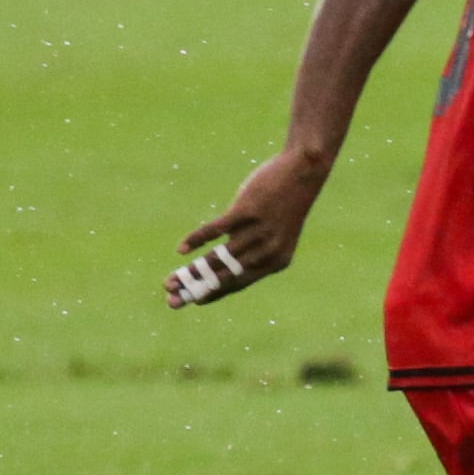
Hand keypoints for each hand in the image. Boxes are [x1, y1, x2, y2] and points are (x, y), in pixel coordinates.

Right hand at [168, 151, 328, 307]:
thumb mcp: (273, 235)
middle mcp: (269, 250)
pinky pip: (216, 230)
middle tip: (172, 300)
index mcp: (277, 261)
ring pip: (218, 258)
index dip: (213, 293)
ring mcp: (259, 231)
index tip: (193, 301)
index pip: (239, 284)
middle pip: (225, 276)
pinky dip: (197, 239)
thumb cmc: (284, 206)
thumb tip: (216, 265)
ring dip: (191, 271)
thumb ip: (249, 251)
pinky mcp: (248, 210)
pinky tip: (181, 249)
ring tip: (170, 280)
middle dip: (196, 289)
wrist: (303, 173)